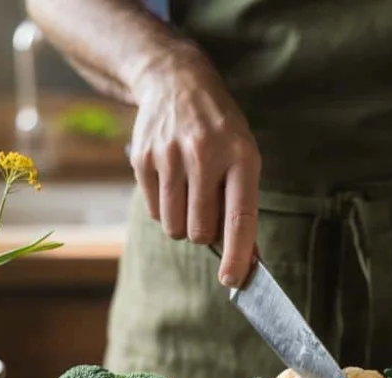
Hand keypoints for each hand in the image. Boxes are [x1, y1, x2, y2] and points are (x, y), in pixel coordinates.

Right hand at [128, 51, 259, 287]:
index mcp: (240, 156)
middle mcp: (205, 155)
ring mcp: (170, 156)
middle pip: (200, 230)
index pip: (240, 217)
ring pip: (174, 227)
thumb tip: (249, 260)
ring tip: (189, 196)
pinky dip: (164, 209)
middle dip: (204, 234)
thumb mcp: (243, 156)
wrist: (177, 82)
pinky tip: (171, 181)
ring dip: (182, 225)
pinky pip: (155, 211)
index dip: (236, 254)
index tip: (233, 280)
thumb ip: (244, 205)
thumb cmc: (220, 130)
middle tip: (206, 211)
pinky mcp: (142, 158)